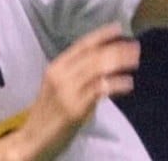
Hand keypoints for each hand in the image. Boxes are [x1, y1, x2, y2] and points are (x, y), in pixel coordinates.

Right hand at [15, 23, 140, 159]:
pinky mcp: (75, 108)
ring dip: (119, 62)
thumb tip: (103, 62)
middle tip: (135, 45)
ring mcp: (67, 91)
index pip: (81, 45)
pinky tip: (128, 83)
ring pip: (97, 69)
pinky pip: (99, 90)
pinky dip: (116, 84)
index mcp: (55, 67)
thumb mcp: (58, 87)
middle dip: (116, 48)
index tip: (118, 27)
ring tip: (135, 60)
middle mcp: (60, 75)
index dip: (101, 35)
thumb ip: (76, 74)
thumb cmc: (48, 113)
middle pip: (92, 55)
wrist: (32, 139)